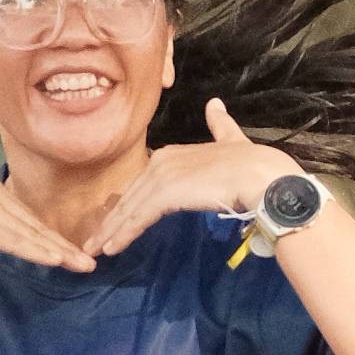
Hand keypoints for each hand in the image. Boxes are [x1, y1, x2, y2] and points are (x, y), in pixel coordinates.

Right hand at [0, 164, 91, 273]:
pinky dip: (35, 250)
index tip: (69, 251)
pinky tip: (55, 260)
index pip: (25, 217)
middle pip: (34, 225)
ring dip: (57, 251)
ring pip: (29, 234)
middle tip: (89, 262)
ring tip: (81, 265)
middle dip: (63, 246)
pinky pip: (12, 239)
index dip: (48, 235)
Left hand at [91, 100, 289, 259]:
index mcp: (171, 153)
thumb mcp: (231, 140)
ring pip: (129, 209)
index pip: (141, 184)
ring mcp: (161, 177)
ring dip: (110, 232)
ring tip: (94, 251)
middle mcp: (161, 161)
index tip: (113, 222)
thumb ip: (219, 125)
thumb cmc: (252, 163)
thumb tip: (214, 104)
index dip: (127, 204)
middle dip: (110, 221)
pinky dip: (123, 234)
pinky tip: (111, 249)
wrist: (261, 174)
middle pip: (129, 197)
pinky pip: (138, 218)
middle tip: (92, 242)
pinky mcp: (165, 194)